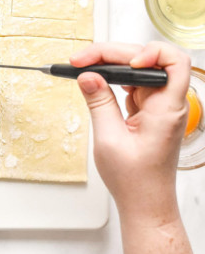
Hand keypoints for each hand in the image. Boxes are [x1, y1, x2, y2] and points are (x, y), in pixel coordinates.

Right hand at [72, 41, 196, 253]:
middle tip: (81, 59)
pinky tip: (96, 83)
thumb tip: (88, 77)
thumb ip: (98, 103)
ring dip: (113, 65)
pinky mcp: (150, 113)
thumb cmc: (134, 178)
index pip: (172, 61)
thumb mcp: (108, 139)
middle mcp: (168, 103)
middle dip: (115, 54)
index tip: (123, 62)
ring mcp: (159, 107)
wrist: (145, 201)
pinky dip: (115, 81)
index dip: (150, 52)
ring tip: (84, 67)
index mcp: (167, 109)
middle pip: (149, 61)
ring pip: (140, 72)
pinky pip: (135, 87)